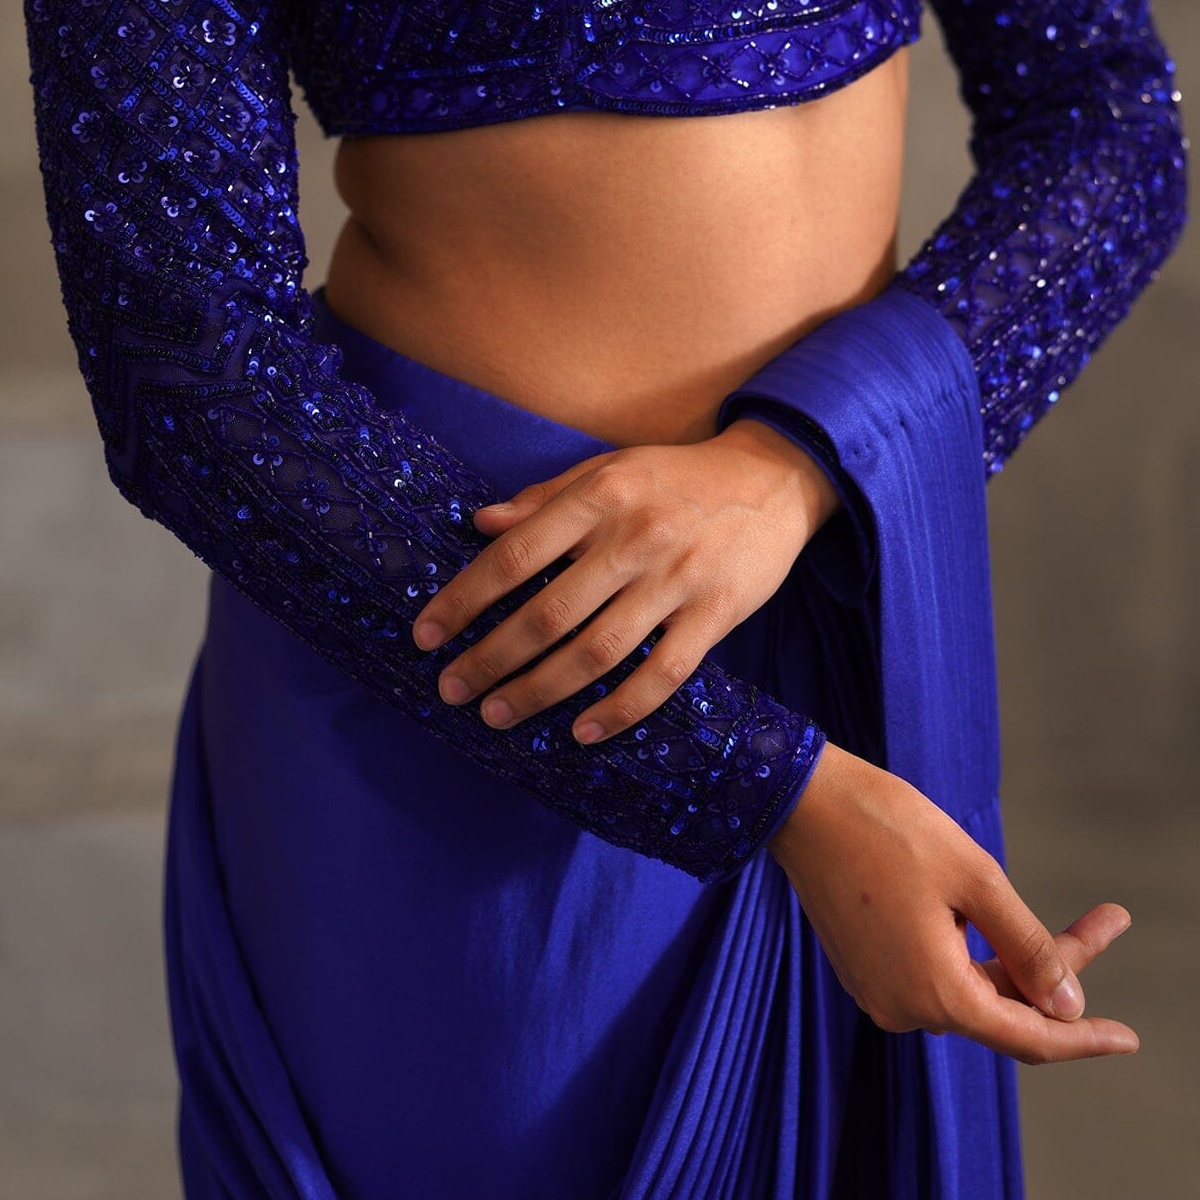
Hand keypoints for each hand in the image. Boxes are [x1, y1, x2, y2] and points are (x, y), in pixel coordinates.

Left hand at [411, 419, 839, 743]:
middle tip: (452, 690)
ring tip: (498, 715)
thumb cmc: (676, 478)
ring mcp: (677, 578)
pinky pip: (661, 674)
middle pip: (547, 613)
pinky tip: (581, 731)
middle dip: (490, 658)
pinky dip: (619, 709)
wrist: (773, 480)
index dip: (464, 599)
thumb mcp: (609, 469)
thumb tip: (479, 523)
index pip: (515, 555)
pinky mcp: (716, 614)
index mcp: (600, 496)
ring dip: (540, 689)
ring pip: (596, 650)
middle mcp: (635, 537)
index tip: (426, 634)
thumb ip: (545, 499)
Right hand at [768, 742, 1139, 1064]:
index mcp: (936, 994)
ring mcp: (881, 992)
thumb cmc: (892, 828)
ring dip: (1018, 957)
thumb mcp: (975, 879)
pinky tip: (991, 912)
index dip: (1085, 1039)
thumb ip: (1027, 947)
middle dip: (1057, 969)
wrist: (804, 802)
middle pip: (1004, 1007)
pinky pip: (938, 975)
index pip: (1029, 1038)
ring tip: (1065, 909)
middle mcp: (905, 1010)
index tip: (1133, 1038)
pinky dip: (977, 953)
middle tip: (1110, 916)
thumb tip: (1070, 1007)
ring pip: (973, 988)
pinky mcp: (867, 970)